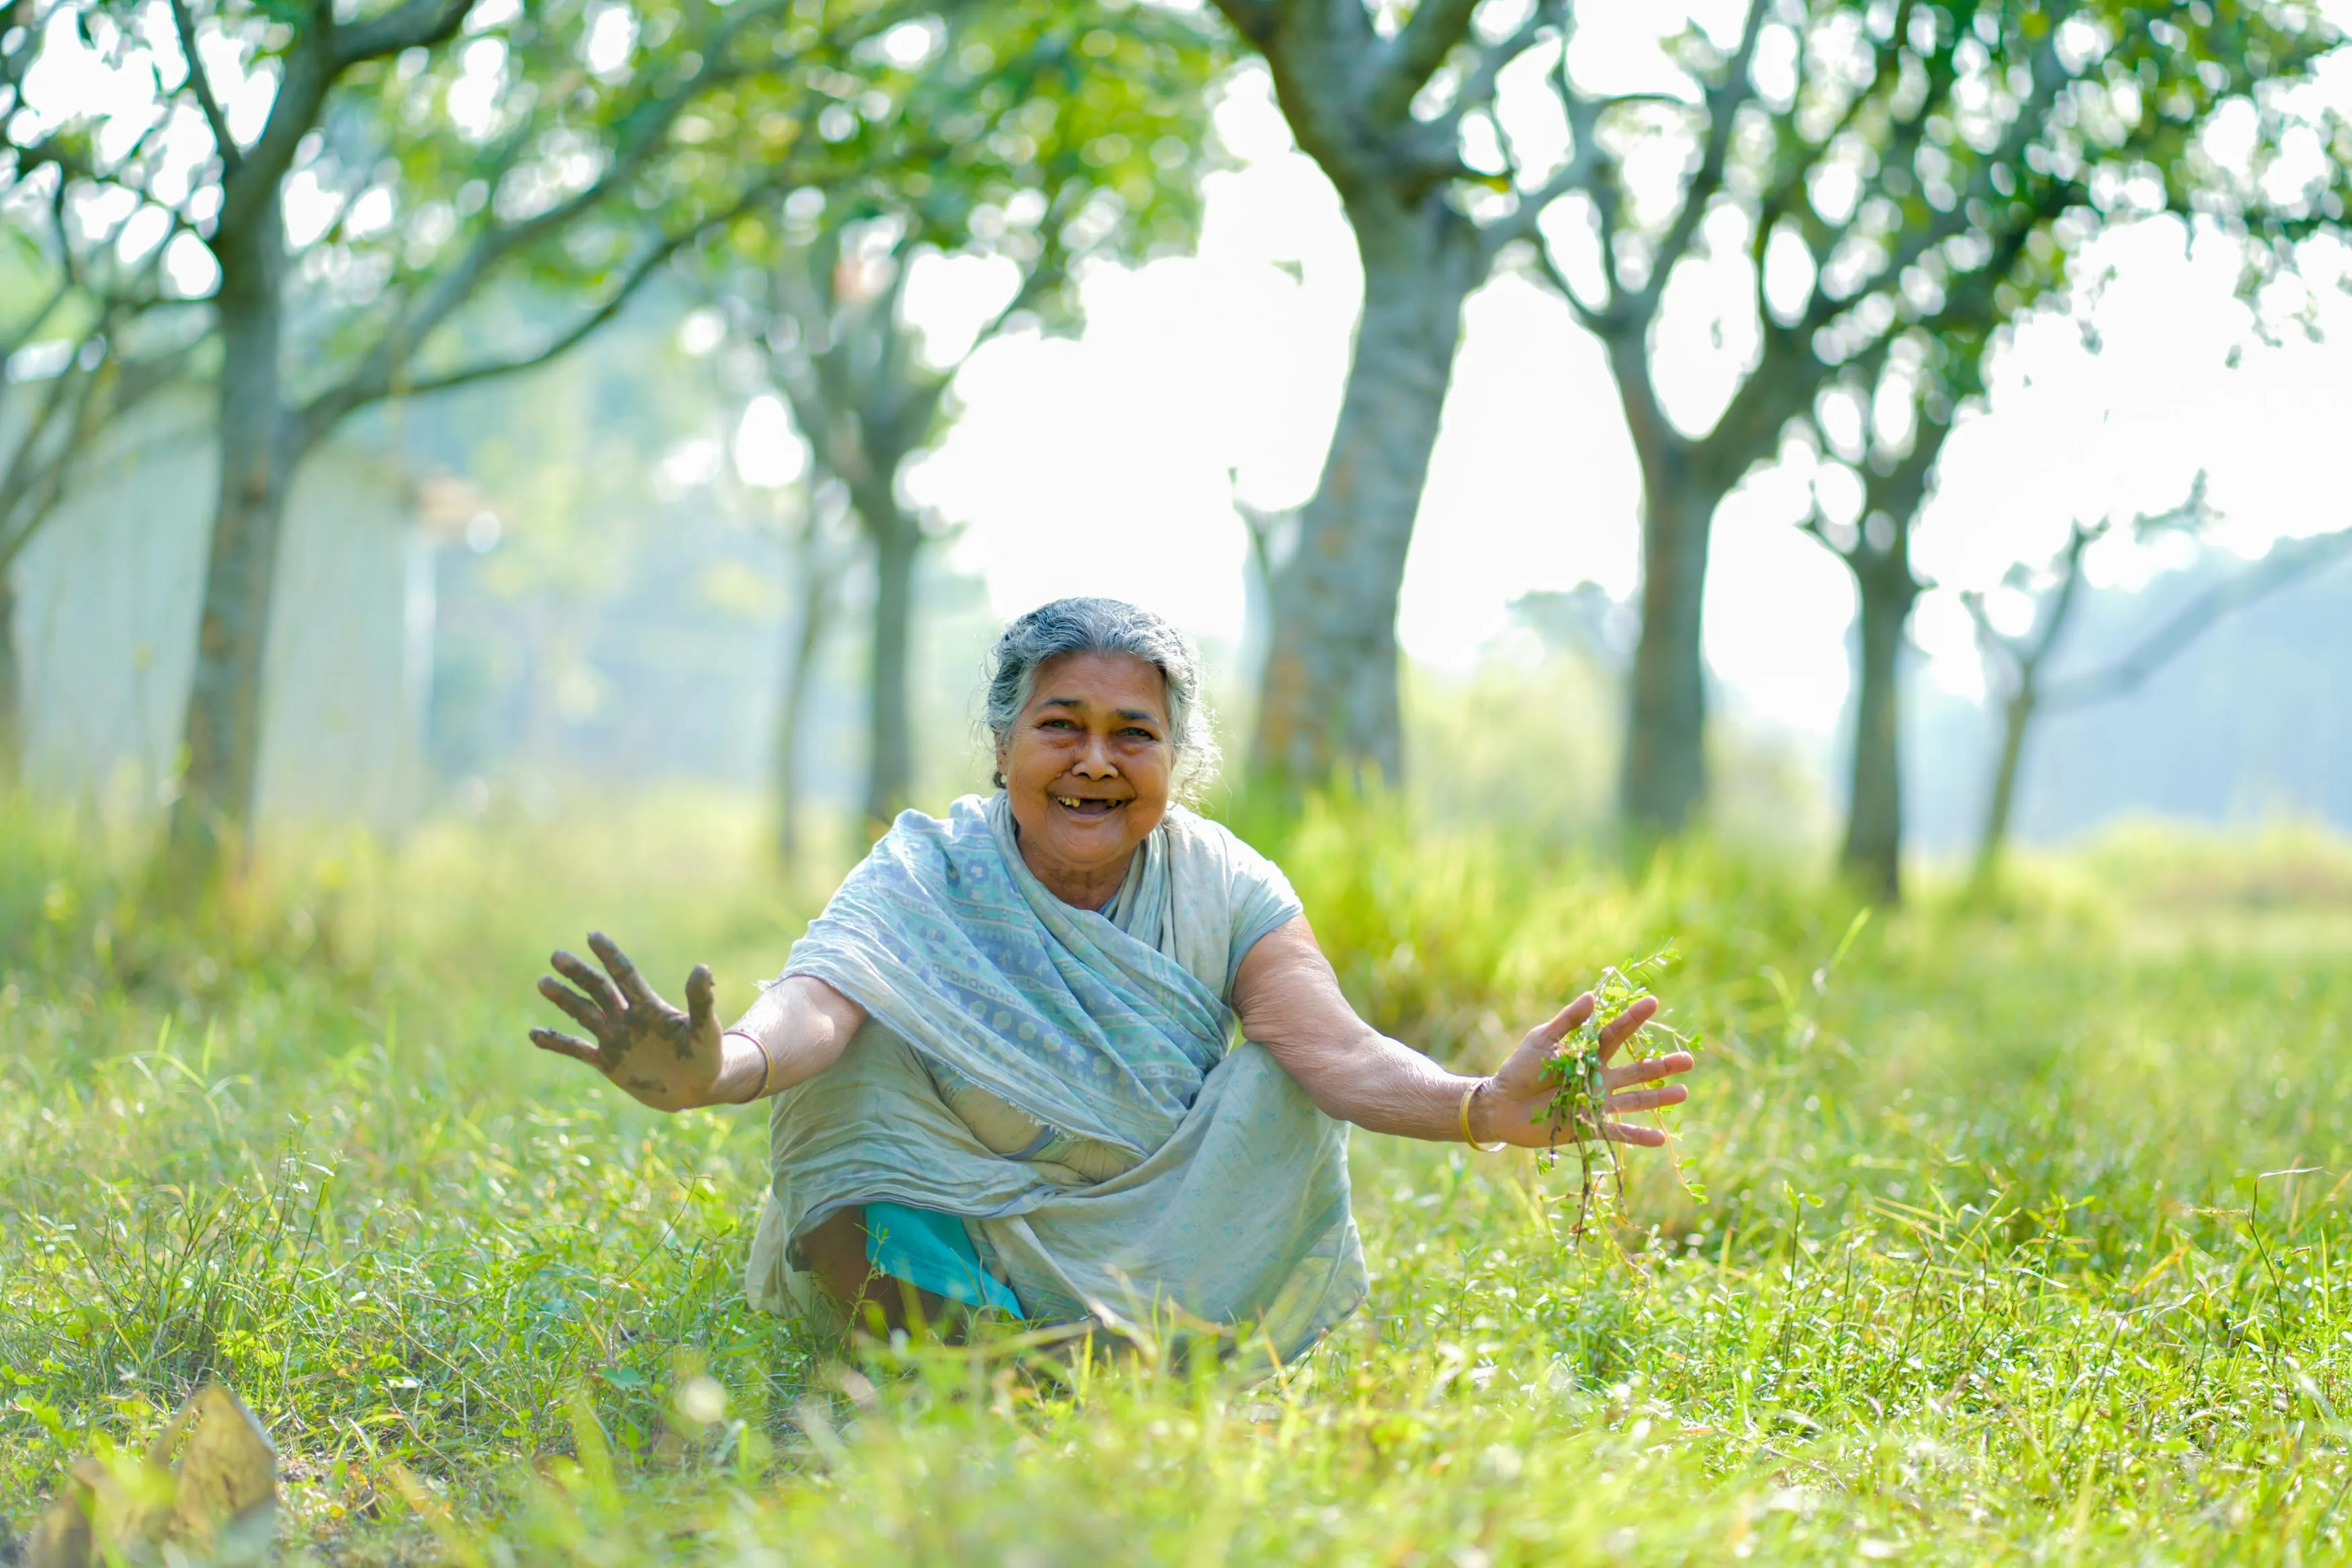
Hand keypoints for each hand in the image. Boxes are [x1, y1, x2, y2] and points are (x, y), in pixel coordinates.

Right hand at [530, 932, 726, 1111]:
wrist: (697, 1087)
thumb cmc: (706, 1054)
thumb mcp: (704, 1028)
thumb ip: (700, 1001)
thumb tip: (702, 968)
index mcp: (649, 1006)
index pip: (625, 975)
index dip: (610, 956)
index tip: (593, 936)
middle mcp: (627, 1017)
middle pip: (598, 989)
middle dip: (579, 974)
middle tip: (556, 957)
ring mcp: (615, 1039)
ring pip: (583, 1013)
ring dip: (563, 998)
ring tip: (543, 982)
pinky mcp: (607, 1062)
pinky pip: (577, 1049)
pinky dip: (557, 1042)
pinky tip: (534, 1034)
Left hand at [1472, 992, 1692, 1149]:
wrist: (1501, 1104)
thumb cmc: (1520, 1068)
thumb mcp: (1542, 1039)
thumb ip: (1568, 1021)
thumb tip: (1592, 996)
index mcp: (1588, 1054)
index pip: (1616, 1034)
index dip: (1634, 1019)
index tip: (1653, 1002)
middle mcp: (1599, 1078)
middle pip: (1636, 1071)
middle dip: (1662, 1066)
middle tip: (1689, 1060)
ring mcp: (1597, 1103)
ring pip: (1635, 1099)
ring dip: (1659, 1098)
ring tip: (1684, 1092)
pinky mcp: (1589, 1127)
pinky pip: (1618, 1132)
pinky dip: (1638, 1136)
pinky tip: (1661, 1139)